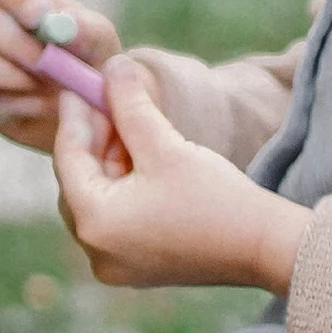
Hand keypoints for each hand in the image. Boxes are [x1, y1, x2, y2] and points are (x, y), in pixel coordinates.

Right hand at [0, 0, 136, 152]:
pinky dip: (14, 102)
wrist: (89, 114)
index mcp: (19, 0)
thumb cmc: (92, 65)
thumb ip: (87, 30)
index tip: (38, 17)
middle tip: (43, 62)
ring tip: (44, 86)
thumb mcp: (100, 45)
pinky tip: (43, 107)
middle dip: (14, 43)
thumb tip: (64, 25)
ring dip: (6, 73)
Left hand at [54, 57, 311, 294]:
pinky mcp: (136, 267)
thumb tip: (111, 65)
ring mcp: (116, 265)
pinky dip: (124, 188)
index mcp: (95, 225)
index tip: (77, 82)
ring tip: (132, 126)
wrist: (262, 248)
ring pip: (98, 200)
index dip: (74, 114)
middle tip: (108, 99)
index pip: (69, 158)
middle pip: (78, 182)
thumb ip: (129, 103)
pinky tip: (144, 158)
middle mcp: (96, 253)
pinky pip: (116, 219)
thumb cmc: (215, 199)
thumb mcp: (164, 144)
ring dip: (110, 161)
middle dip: (93, 139)